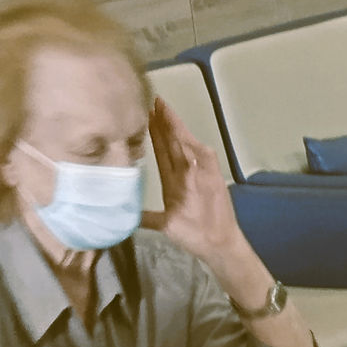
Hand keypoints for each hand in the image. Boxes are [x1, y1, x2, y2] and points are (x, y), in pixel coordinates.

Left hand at [143, 98, 246, 265]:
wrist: (217, 245)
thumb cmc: (193, 235)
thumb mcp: (165, 224)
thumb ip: (148, 217)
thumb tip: (129, 218)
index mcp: (173, 180)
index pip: (161, 151)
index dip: (154, 133)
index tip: (146, 114)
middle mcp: (186, 173)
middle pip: (173, 143)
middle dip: (164, 122)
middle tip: (155, 101)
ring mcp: (200, 174)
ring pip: (185, 147)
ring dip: (176, 129)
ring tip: (165, 111)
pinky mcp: (213, 180)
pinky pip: (204, 160)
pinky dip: (195, 148)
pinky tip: (185, 135)